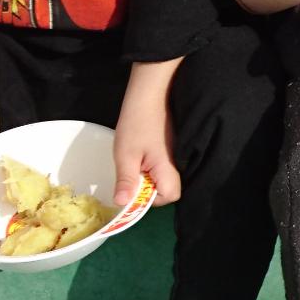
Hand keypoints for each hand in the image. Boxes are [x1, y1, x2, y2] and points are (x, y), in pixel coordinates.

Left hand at [113, 89, 180, 206]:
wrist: (150, 95)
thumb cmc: (137, 123)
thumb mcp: (125, 155)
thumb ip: (126, 182)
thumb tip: (122, 204)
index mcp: (168, 169)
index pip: (169, 197)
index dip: (150, 199)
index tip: (133, 188)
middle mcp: (177, 165)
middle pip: (168, 191)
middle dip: (149, 189)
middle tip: (132, 172)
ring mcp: (176, 157)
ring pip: (164, 179)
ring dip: (149, 178)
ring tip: (135, 161)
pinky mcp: (172, 150)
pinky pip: (164, 169)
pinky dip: (151, 168)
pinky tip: (141, 154)